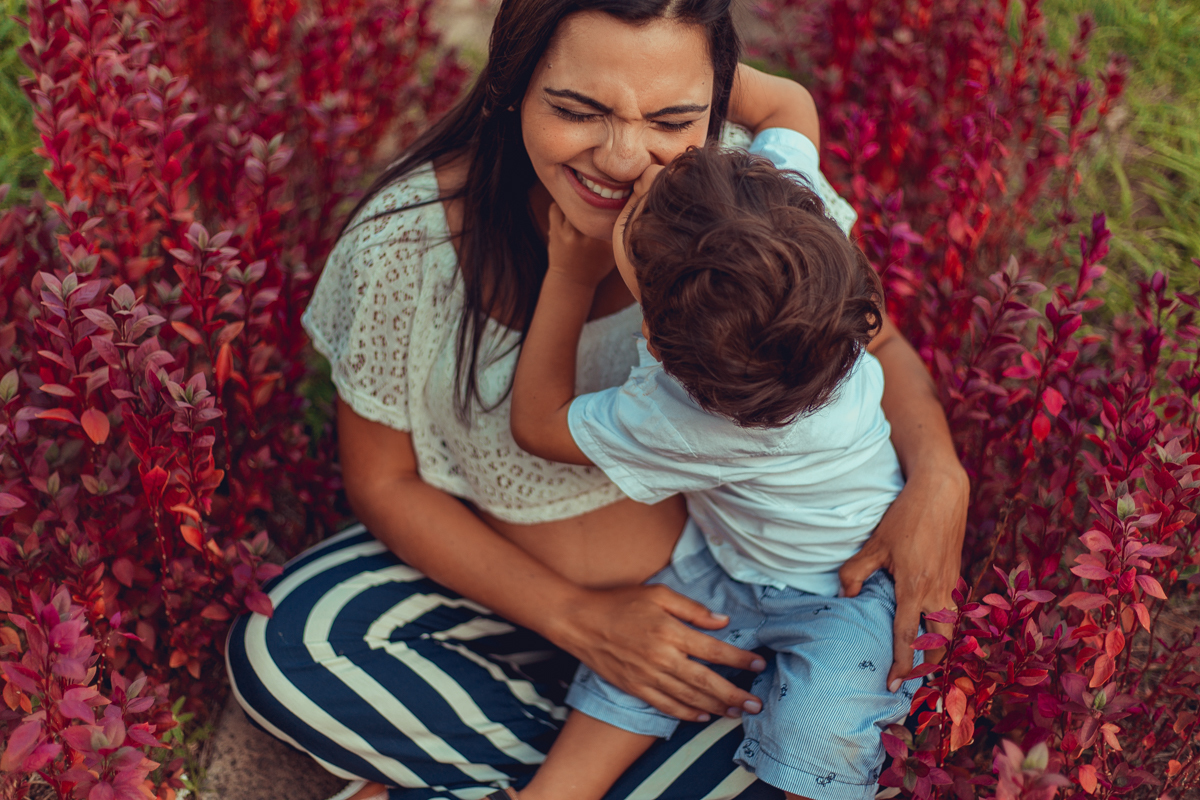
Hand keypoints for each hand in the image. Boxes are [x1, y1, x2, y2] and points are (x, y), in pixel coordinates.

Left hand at [548, 202, 614, 287]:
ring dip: (575, 199)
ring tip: (580, 202)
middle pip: (589, 203)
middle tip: (595, 194)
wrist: (572, 281)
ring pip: (571, 202)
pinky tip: (566, 210)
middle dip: (593, 197)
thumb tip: (627, 205)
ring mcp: (568, 232)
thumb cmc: (597, 264)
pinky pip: (555, 207)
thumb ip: (619, 231)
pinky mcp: (555, 231)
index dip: (610, 200)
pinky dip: (560, 205)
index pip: (608, 210)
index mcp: (603, 240)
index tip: (612, 197)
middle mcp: (586, 235)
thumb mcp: (613, 251)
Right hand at [556, 583, 765, 721]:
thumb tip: (722, 621)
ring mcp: (647, 676)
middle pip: (706, 682)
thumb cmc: (619, 602)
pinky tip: (702, 716)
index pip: (713, 650)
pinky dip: (686, 714)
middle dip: (734, 694)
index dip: (738, 659)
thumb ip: (692, 609)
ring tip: (736, 713)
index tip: (758, 664)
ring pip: (689, 698)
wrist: (579, 622)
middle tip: (756, 704)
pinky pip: (665, 706)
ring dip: (716, 707)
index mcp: (669, 631)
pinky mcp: (635, 688)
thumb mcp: (658, 593)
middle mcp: (661, 658)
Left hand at [839, 465, 967, 690]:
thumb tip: (845, 598)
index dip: (901, 664)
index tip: (892, 684)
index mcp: (915, 588)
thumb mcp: (874, 543)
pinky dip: (943, 625)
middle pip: (938, 643)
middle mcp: (938, 592)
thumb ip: (856, 572)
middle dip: (928, 666)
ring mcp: (950, 585)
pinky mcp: (955, 575)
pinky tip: (931, 627)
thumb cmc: (905, 517)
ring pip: (949, 628)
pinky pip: (951, 609)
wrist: (943, 493)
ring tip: (924, 661)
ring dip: (938, 647)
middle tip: (913, 682)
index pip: (908, 637)